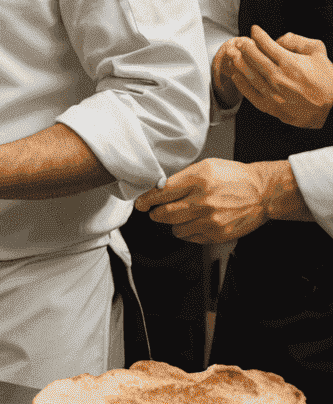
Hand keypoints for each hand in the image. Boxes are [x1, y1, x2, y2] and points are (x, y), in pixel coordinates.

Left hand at [135, 157, 284, 242]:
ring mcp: (211, 220)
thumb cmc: (235, 177)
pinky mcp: (218, 234)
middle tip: (154, 212)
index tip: (141, 203)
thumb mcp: (206, 166)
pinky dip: (187, 232)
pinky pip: (191, 237)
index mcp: (197, 180)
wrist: (262, 192)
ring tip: (179, 216)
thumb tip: (161, 188)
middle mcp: (202, 201)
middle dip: (155, 213)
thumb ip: (183, 177)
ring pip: (176, 228)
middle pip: (165, 214)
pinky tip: (194, 223)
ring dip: (172, 223)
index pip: (162, 193)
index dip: (147, 200)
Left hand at [218, 25, 332, 128]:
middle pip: (253, 57)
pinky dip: (241, 83)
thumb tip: (280, 39)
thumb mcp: (319, 53)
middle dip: (244, 46)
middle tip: (240, 41)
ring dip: (238, 61)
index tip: (254, 30)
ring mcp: (273, 93)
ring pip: (248, 74)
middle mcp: (278, 77)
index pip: (266, 43)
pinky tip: (236, 75)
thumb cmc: (328, 82)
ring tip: (233, 53)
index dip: (258, 34)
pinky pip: (250, 94)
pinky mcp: (271, 107)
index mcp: (289, 63)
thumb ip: (298, 41)